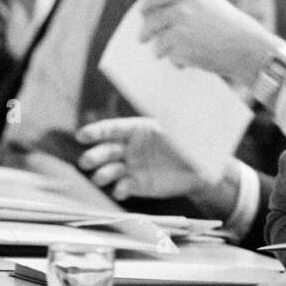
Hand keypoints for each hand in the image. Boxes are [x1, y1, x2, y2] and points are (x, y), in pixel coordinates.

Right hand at [75, 117, 213, 203]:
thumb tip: (157, 96)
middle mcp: (130, 148)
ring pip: (109, 170)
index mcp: (137, 129)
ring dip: (102, 174)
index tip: (82, 136)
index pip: (112, 129)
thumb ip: (165, 116)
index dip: (96, 132)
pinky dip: (120, 189)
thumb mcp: (179, 127)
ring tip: (100, 177)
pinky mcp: (138, 185)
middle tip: (86, 161)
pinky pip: (123, 186)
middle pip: (105, 151)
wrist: (203, 168)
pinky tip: (121, 190)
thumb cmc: (192, 142)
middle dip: (94, 156)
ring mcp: (132, 167)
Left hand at [139, 0, 281, 85]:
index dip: (146, 8)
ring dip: (160, 49)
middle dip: (146, 32)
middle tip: (143, 39)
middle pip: (149, 20)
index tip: (144, 15)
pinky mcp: (181, 51)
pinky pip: (169, 57)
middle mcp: (181, 9)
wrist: (249, 48)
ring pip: (157, 41)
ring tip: (170, 53)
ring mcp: (180, 31)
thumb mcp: (208, 3)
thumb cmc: (232, 25)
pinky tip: (187, 62)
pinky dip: (175, 61)